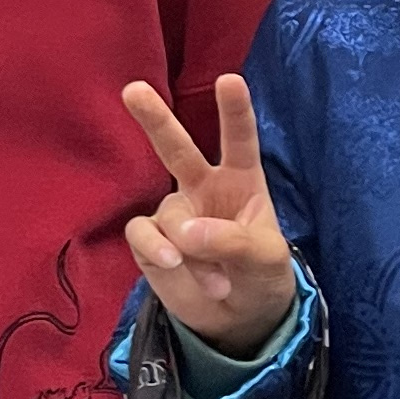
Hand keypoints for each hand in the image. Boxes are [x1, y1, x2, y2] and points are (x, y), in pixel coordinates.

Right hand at [121, 74, 298, 354]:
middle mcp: (203, 189)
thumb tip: (186, 232)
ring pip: (168, 216)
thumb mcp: (265, 260)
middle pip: (176, 149)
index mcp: (241, 182)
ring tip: (218, 282)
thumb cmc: (261, 277)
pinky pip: (143, 234)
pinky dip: (158, 250)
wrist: (238, 319)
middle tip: (133, 90)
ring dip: (190, 250)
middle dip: (156, 120)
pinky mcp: (150, 241)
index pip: (239, 141)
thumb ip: (233, 241)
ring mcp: (174, 214)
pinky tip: (174, 266)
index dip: (234, 111)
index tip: (230, 79)